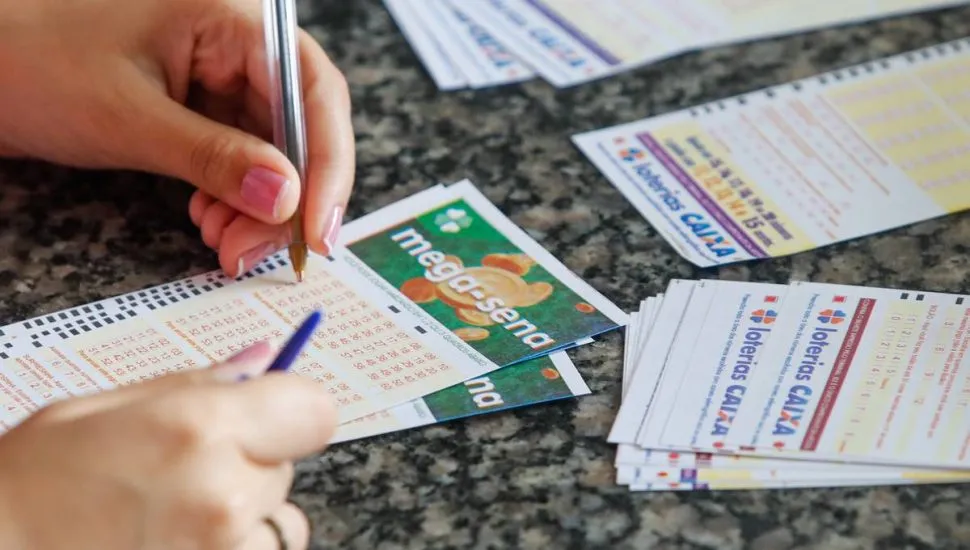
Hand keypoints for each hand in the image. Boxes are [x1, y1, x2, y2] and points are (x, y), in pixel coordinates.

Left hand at [0, 0, 354, 275]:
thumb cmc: (33, 64)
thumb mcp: (130, 118)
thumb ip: (216, 159)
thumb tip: (288, 199)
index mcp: (231, 18)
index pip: (312, 92)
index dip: (327, 164)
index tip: (317, 229)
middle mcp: (236, 44)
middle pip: (301, 128)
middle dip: (288, 199)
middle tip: (258, 251)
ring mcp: (222, 76)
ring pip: (276, 152)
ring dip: (261, 208)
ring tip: (226, 243)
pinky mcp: (204, 107)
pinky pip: (245, 159)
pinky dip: (236, 199)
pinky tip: (212, 220)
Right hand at [0, 342, 336, 549]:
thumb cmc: (30, 484)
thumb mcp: (103, 409)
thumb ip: (197, 384)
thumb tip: (264, 358)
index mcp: (197, 428)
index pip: (315, 412)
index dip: (291, 410)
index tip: (263, 416)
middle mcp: (222, 494)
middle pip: (289, 465)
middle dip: (252, 462)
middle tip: (185, 470)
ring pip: (282, 522)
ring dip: (248, 515)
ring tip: (179, 514)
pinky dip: (236, 548)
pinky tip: (180, 541)